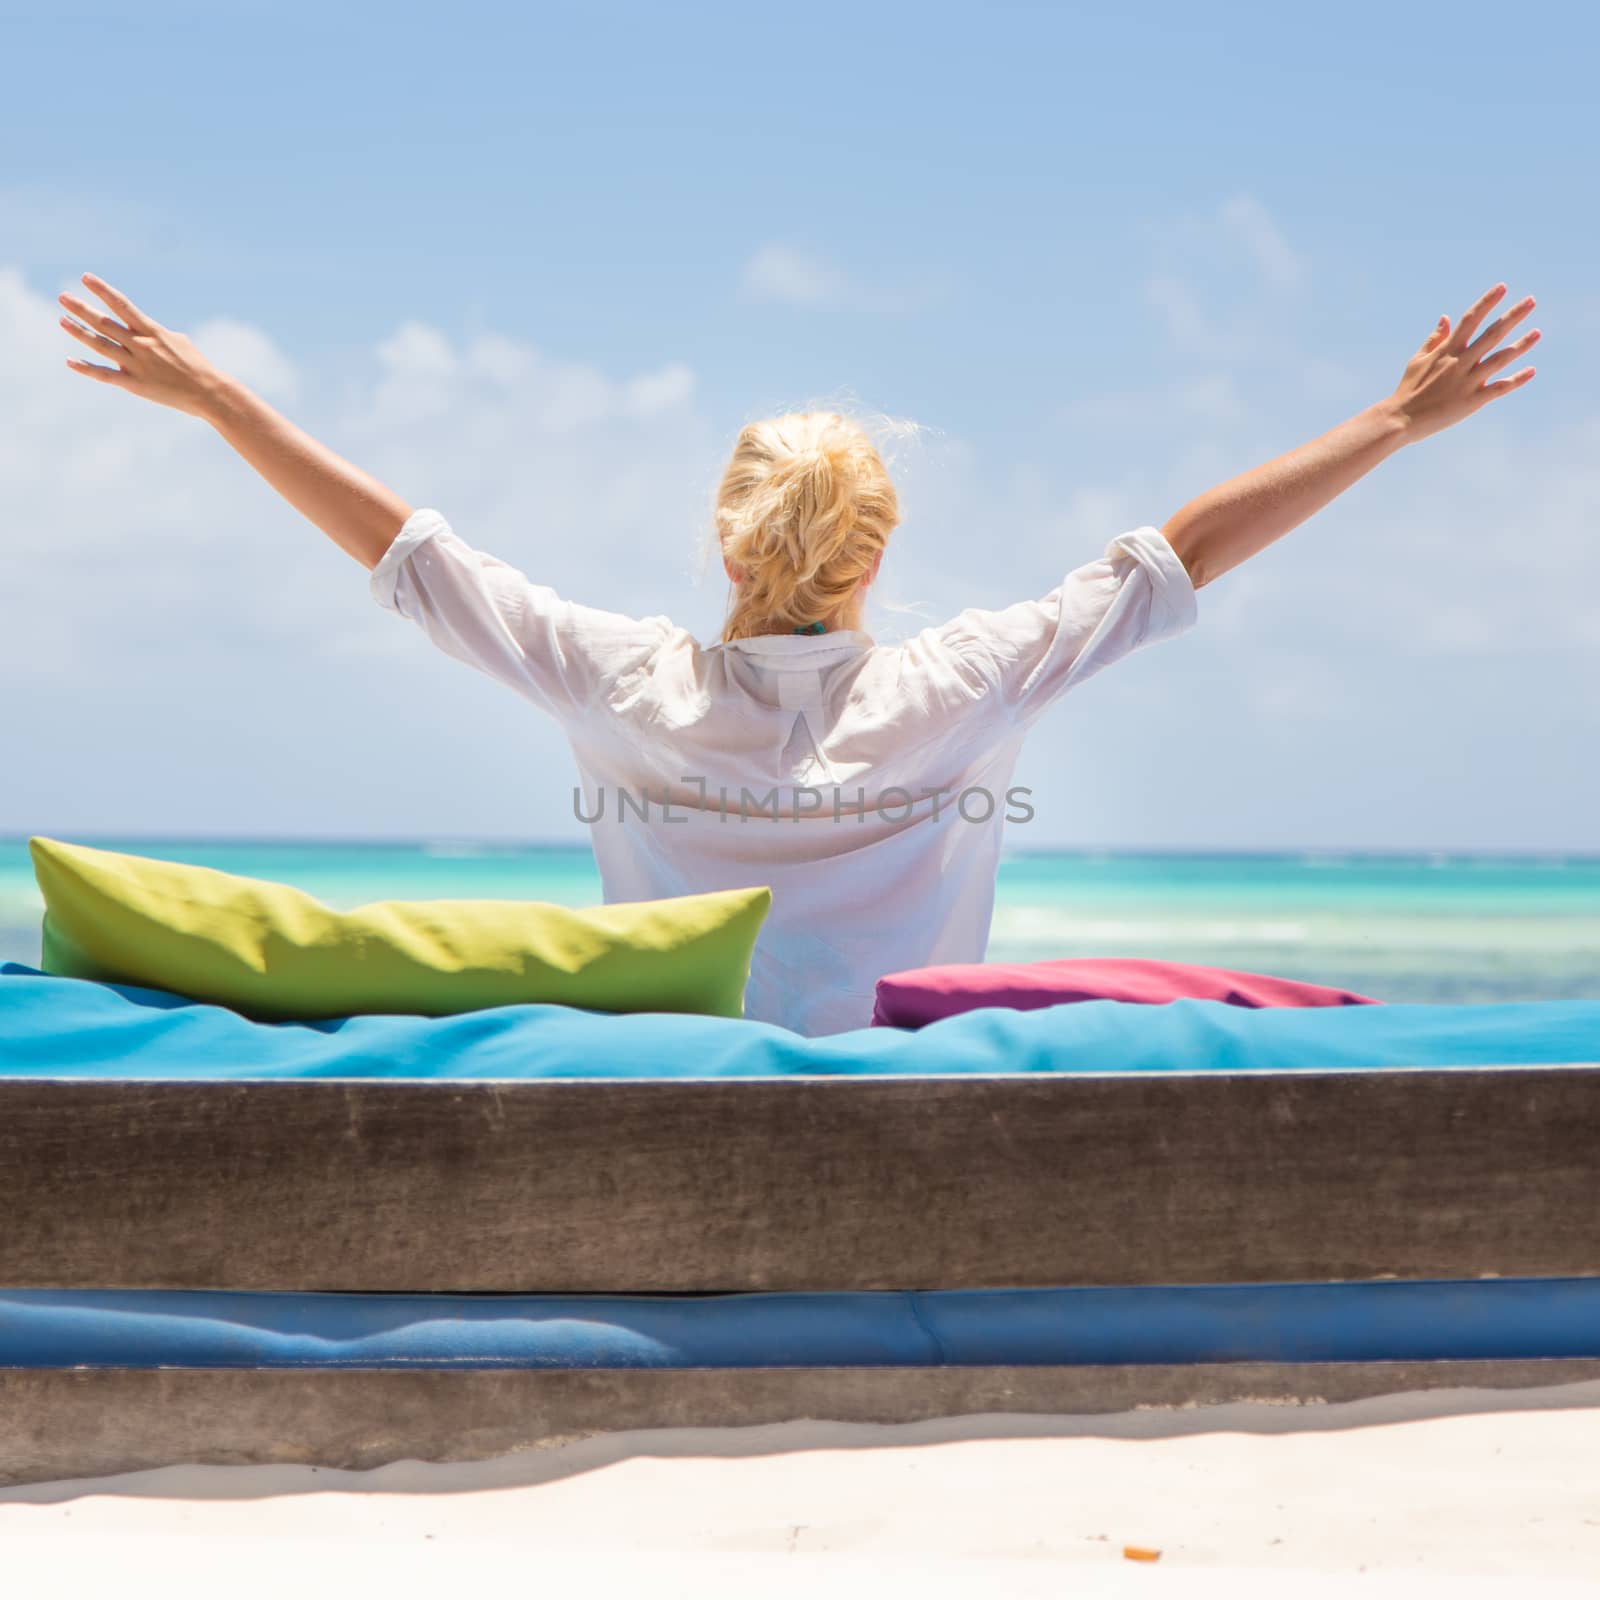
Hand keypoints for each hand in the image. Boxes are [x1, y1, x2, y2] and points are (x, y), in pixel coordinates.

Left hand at [58, 272, 231, 419]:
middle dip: (82, 309)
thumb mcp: (180, 342)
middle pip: (105, 323)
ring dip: (79, 331)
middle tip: (62, 297)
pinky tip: (70, 361)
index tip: (85, 278)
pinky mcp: (136, 385)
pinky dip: (87, 368)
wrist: (210, 393)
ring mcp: (137, 364)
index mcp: (152, 332)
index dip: (102, 290)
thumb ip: (158, 334)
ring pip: (101, 345)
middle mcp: (142, 345)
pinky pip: (106, 375)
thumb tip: (148, 329)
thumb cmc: (198, 366)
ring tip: (62, 319)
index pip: (122, 305)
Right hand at [1388, 282, 1538, 445]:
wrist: (1400, 420)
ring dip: (1520, 345)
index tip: (1502, 287)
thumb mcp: (1417, 360)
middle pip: (1491, 334)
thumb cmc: (1408, 390)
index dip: (1487, 302)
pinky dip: (1516, 380)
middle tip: (1531, 301)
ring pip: (1499, 359)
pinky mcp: (1471, 401)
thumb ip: (1435, 339)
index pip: (1470, 319)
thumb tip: (1446, 318)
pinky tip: (1531, 371)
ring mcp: (1466, 382)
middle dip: (1512, 316)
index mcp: (1447, 351)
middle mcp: (1459, 362)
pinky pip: (1498, 388)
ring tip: (1538, 332)